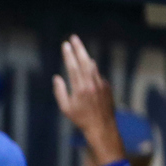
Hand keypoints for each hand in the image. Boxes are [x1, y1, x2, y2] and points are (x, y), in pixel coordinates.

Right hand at [53, 35, 123, 165]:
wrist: (102, 126)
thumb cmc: (80, 119)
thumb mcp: (65, 107)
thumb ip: (60, 91)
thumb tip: (57, 77)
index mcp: (79, 88)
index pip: (73, 66)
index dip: (68, 55)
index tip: (65, 45)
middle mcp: (91, 84)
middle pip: (84, 61)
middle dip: (79, 48)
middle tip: (74, 38)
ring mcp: (101, 84)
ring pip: (93, 66)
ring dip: (86, 55)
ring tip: (80, 48)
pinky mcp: (107, 87)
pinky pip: (98, 74)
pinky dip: (92, 69)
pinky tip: (88, 67)